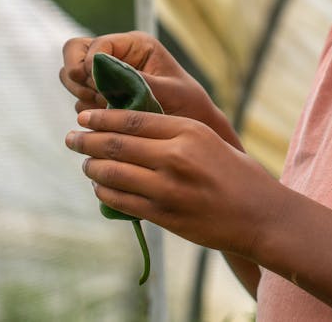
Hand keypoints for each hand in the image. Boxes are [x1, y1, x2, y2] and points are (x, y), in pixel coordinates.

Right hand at [59, 32, 241, 148]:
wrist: (194, 130)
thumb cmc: (188, 106)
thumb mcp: (166, 90)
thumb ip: (133, 79)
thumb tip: (98, 67)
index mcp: (134, 45)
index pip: (95, 45)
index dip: (91, 64)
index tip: (101, 87)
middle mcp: (117, 55)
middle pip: (73, 52)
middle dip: (78, 77)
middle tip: (97, 97)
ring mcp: (106, 76)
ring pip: (71, 77)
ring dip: (83, 95)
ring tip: (109, 110)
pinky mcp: (101, 97)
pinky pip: (79, 100)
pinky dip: (89, 112)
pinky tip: (112, 120)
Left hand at [65, 107, 287, 256]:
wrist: (260, 216)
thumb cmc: (237, 174)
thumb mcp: (209, 140)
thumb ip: (173, 132)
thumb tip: (131, 126)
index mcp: (188, 131)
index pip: (132, 118)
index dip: (102, 117)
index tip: (84, 116)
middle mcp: (175, 157)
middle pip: (116, 144)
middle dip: (87, 141)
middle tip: (71, 138)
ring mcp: (167, 189)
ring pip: (113, 174)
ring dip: (92, 168)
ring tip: (85, 164)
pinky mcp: (164, 216)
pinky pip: (122, 201)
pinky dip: (105, 193)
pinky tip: (100, 188)